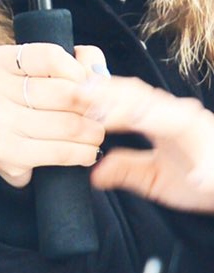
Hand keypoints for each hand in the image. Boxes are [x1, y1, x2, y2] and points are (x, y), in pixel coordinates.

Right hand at [0, 42, 108, 188]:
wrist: (2, 146)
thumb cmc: (29, 104)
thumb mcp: (51, 72)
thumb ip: (81, 61)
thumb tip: (99, 76)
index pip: (51, 57)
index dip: (79, 72)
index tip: (87, 86)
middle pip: (63, 92)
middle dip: (92, 107)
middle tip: (101, 114)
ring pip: (67, 124)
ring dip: (92, 132)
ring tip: (95, 133)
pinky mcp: (3, 153)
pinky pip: (60, 152)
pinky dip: (82, 153)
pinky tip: (85, 152)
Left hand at [87, 74, 213, 211]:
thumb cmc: (197, 178)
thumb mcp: (154, 178)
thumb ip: (126, 170)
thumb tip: (95, 174)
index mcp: (161, 118)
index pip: (127, 98)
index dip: (101, 93)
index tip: (72, 93)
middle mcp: (179, 116)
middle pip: (142, 98)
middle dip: (112, 95)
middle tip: (82, 95)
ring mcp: (201, 131)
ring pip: (172, 117)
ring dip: (145, 117)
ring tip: (119, 119)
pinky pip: (211, 165)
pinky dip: (204, 172)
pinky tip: (198, 179)